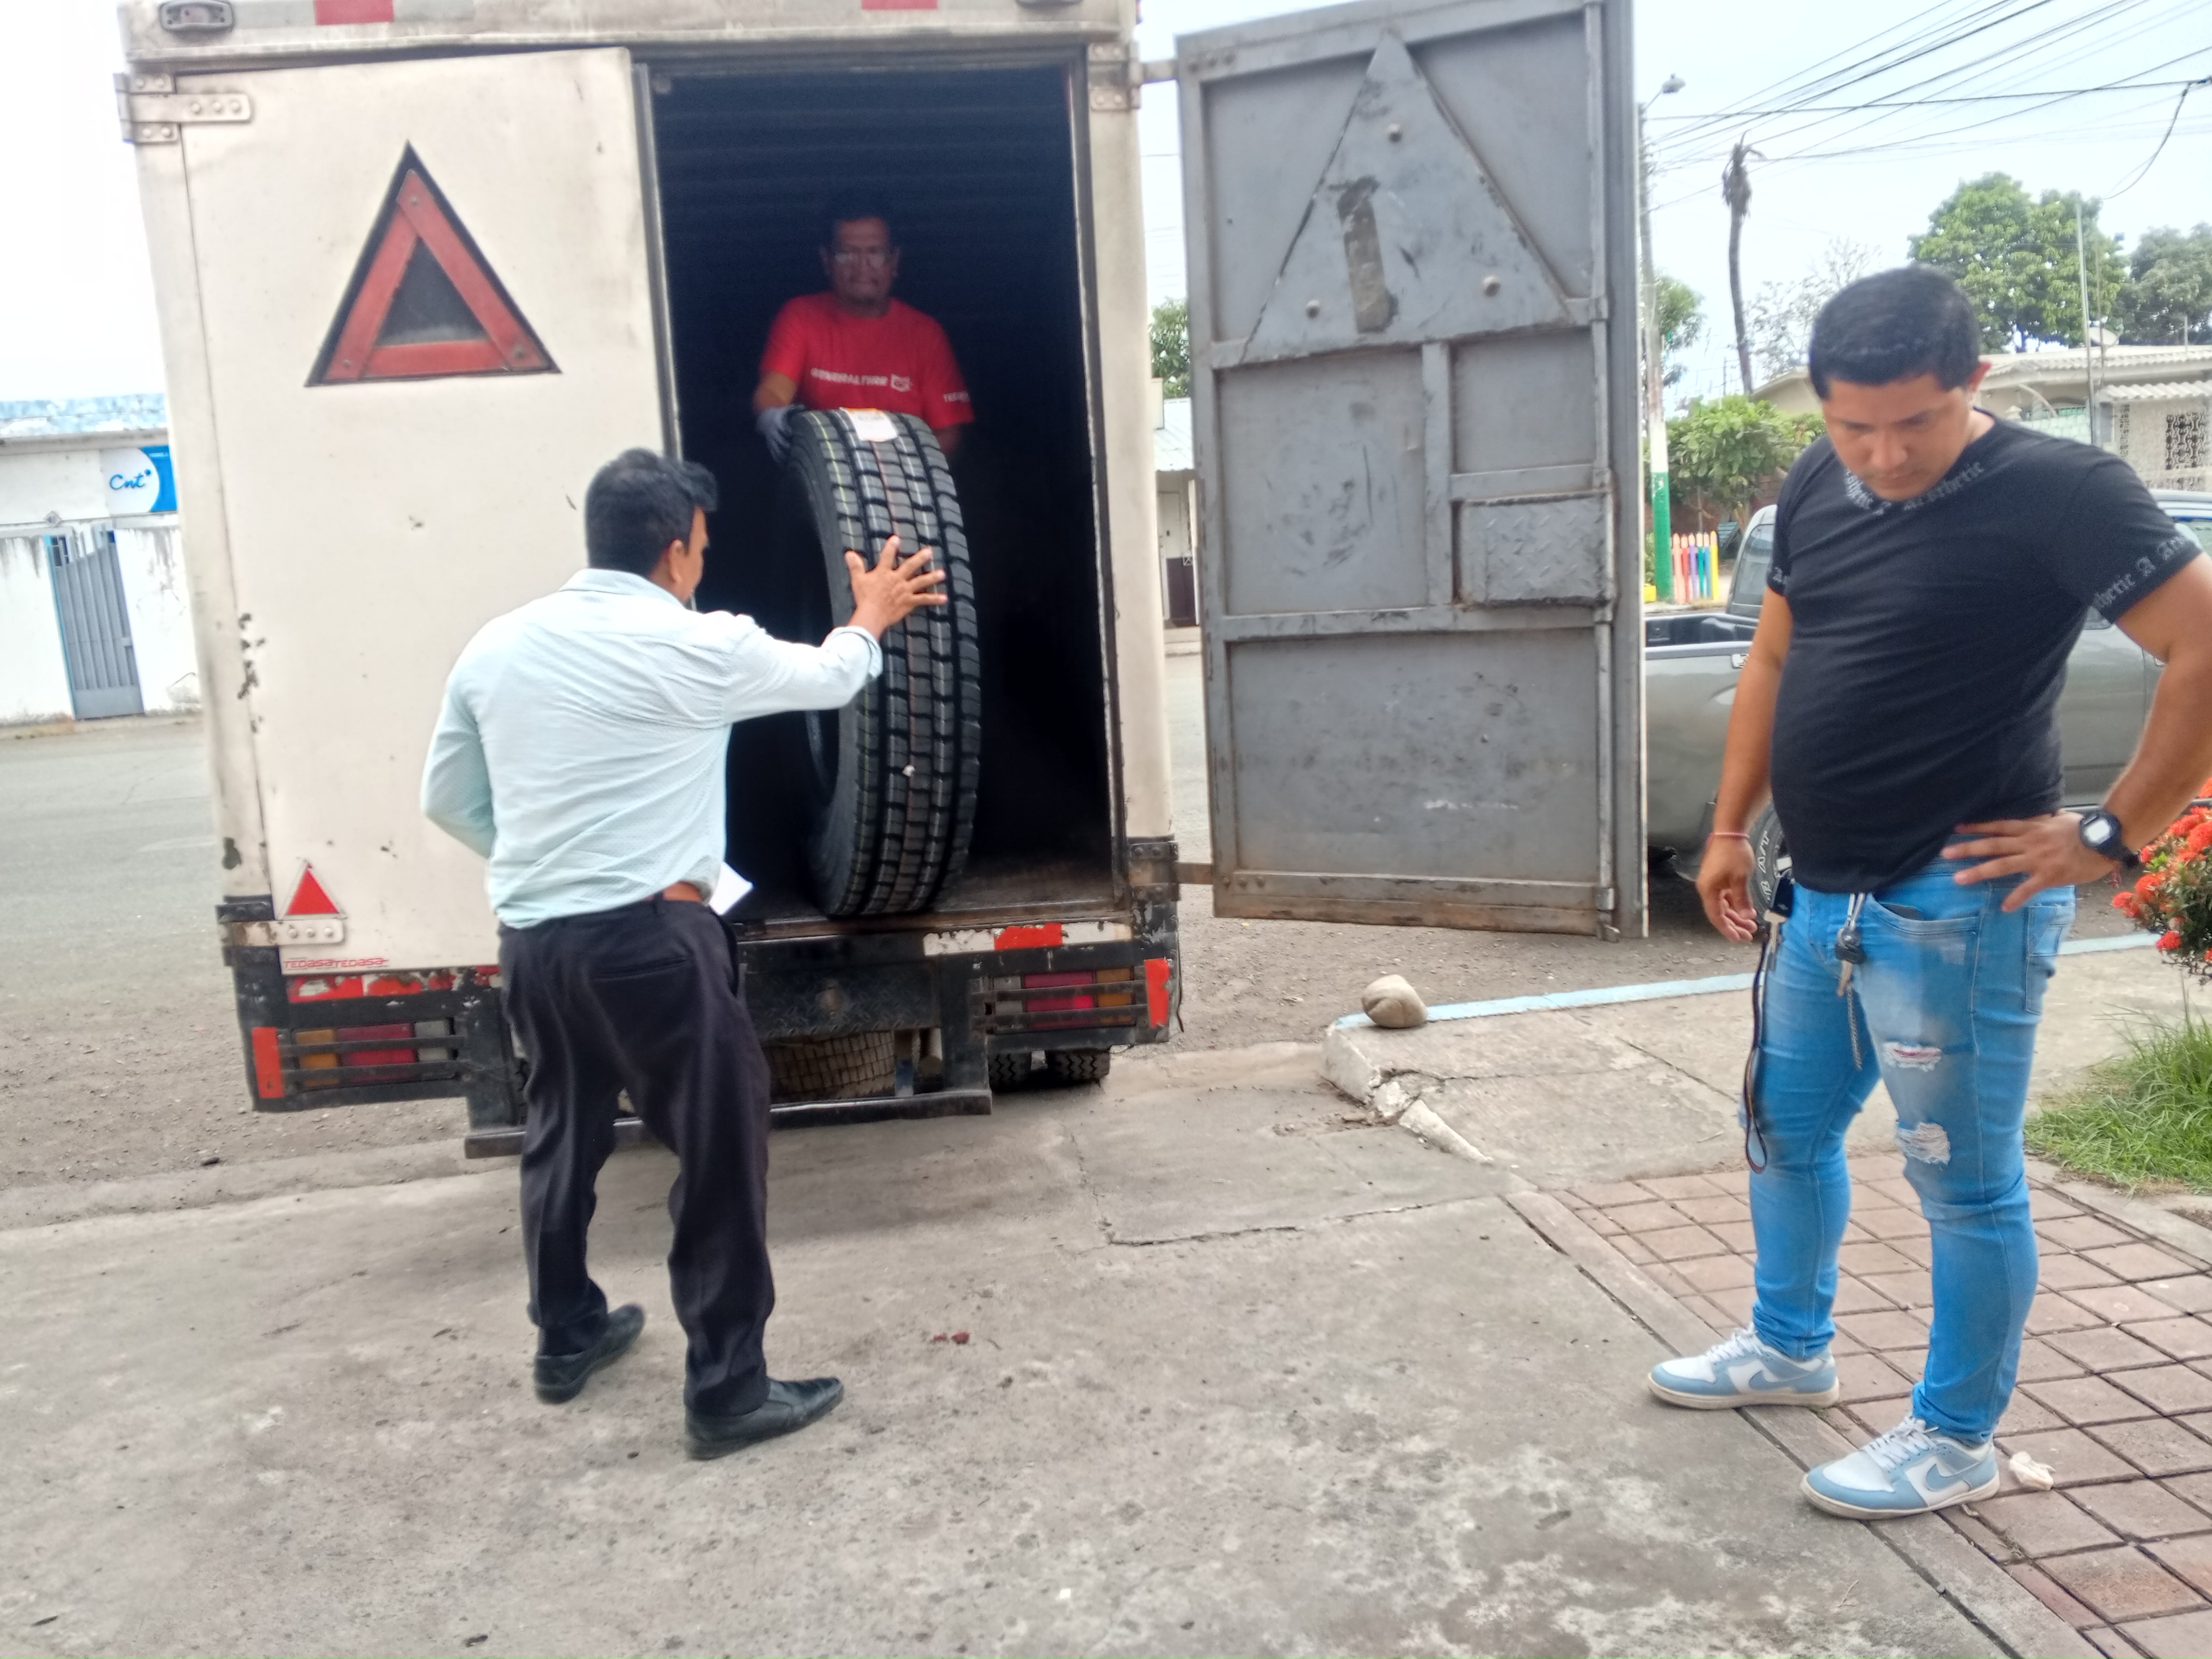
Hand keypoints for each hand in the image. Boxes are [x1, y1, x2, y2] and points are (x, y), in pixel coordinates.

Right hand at [757, 403, 797, 463]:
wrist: (765, 419)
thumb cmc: (779, 415)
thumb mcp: (786, 410)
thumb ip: (795, 408)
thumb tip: (804, 407)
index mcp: (778, 423)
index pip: (782, 428)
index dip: (787, 431)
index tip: (792, 435)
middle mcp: (774, 432)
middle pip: (780, 441)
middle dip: (786, 446)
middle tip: (794, 451)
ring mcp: (771, 440)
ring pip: (776, 449)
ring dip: (783, 456)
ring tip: (790, 462)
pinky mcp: (770, 446)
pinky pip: (774, 454)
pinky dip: (779, 460)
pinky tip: (785, 466)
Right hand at [844, 535, 946, 637]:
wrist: (872, 615)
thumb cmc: (864, 598)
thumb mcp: (857, 580)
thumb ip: (855, 566)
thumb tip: (849, 553)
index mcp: (883, 573)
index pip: (887, 556)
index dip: (891, 547)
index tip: (896, 539)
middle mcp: (897, 579)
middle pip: (910, 566)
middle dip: (920, 558)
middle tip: (930, 551)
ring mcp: (904, 590)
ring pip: (921, 581)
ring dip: (932, 577)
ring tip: (942, 573)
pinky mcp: (909, 602)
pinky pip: (923, 600)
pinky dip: (934, 599)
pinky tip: (944, 598)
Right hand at [1697, 835, 1761, 942]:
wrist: (1730, 832)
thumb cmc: (1734, 854)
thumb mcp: (1740, 878)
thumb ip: (1742, 899)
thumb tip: (1747, 917)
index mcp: (1708, 890)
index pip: (1716, 916)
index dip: (1727, 929)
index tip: (1739, 939)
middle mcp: (1707, 889)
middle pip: (1720, 913)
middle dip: (1735, 925)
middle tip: (1749, 935)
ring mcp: (1713, 884)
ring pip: (1724, 906)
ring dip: (1737, 916)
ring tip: (1752, 925)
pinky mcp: (1719, 879)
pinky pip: (1726, 898)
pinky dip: (1736, 905)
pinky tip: (1747, 911)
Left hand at [1945, 811, 2111, 908]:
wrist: (2104, 840)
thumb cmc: (2085, 829)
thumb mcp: (2060, 819)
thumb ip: (2046, 820)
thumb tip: (2045, 815)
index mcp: (2031, 828)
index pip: (1998, 826)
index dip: (1977, 827)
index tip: (1957, 828)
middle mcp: (2028, 843)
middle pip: (1992, 845)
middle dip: (1967, 849)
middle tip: (1945, 853)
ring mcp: (2037, 860)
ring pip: (2002, 865)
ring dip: (1979, 872)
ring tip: (1958, 879)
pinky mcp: (2048, 875)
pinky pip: (2028, 888)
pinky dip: (2016, 898)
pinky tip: (2005, 907)